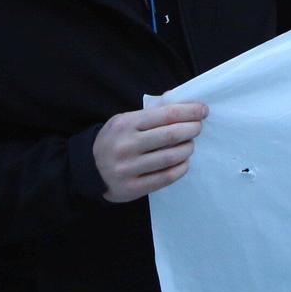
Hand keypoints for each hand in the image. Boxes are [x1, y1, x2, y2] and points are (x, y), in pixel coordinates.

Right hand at [93, 102, 207, 202]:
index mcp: (125, 125)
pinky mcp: (132, 188)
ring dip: (188, 148)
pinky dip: (181, 168)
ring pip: (171, 157)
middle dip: (192, 129)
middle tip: (198, 127)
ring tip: (189, 144)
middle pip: (172, 135)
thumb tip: (184, 103)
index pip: (166, 115)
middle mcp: (125, 146)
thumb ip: (151, 112)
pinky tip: (183, 162)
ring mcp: (128, 169)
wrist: (87, 169)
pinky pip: (166, 177)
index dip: (190, 111)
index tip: (203, 110)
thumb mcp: (124, 120)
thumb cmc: (114, 139)